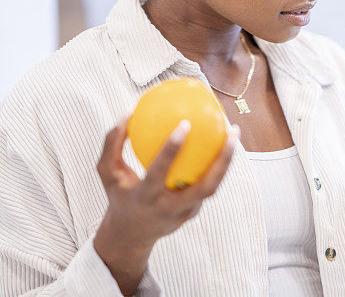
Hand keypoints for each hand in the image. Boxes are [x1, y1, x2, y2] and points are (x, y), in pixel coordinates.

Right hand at [95, 115, 239, 248]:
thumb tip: (128, 112)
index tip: (185, 123)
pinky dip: (218, 166)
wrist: (130, 234)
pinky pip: (208, 185)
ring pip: (214, 187)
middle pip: (206, 187)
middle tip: (232, 130)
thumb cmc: (120, 194)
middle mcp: (169, 208)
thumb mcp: (108, 172)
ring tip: (234, 133)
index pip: (160, 172)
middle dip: (223, 160)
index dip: (171, 150)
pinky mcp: (193, 213)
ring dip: (227, 161)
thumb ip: (113, 143)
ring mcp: (185, 213)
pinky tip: (222, 145)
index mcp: (146, 197)